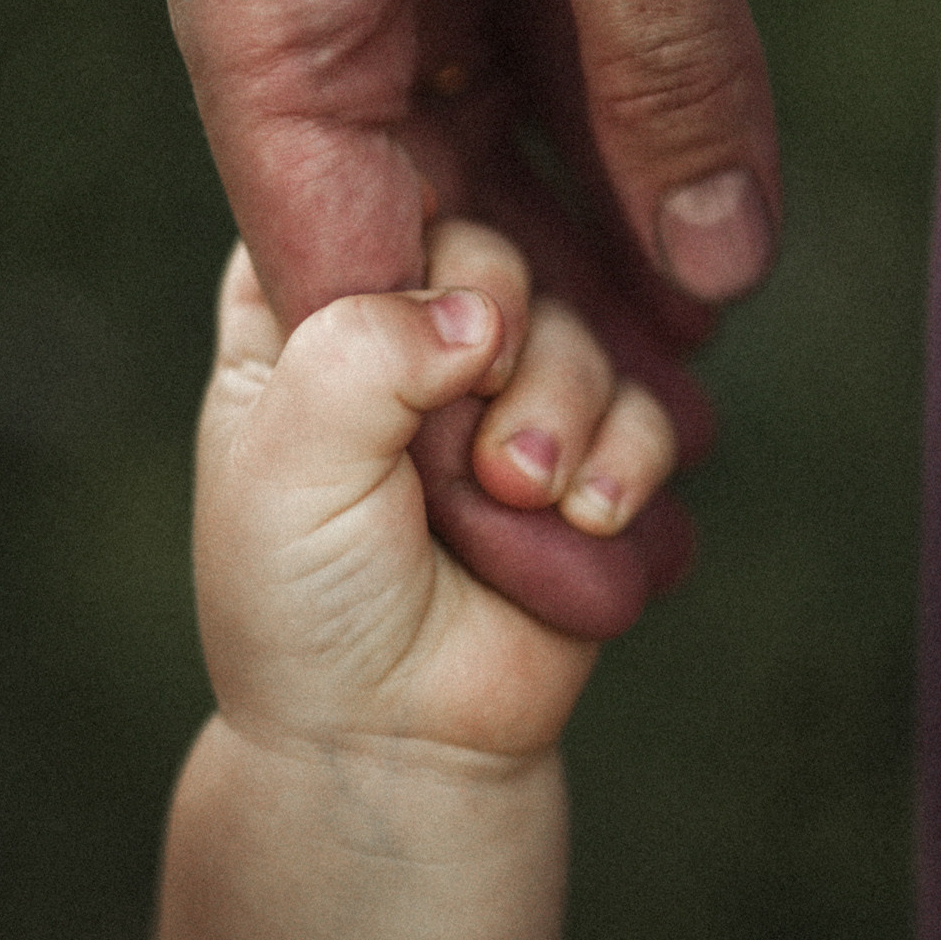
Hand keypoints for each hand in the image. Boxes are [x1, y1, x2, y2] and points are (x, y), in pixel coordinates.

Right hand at [152, 0, 786, 630]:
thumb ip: (664, 60)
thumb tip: (710, 274)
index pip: (332, 250)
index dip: (438, 401)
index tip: (545, 531)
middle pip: (413, 230)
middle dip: (527, 365)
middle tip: (647, 518)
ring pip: (494, 167)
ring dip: (589, 289)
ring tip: (687, 440)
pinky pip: (557, 82)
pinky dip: (630, 175)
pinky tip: (704, 282)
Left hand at [194, 220, 680, 757]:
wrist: (392, 741)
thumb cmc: (304, 604)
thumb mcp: (289, 463)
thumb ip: (363, 351)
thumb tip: (479, 309)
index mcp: (306, 308)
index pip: (381, 198)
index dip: (431, 254)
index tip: (441, 339)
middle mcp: (411, 333)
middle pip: (503, 254)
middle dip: (511, 351)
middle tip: (477, 453)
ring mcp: (507, 393)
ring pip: (586, 328)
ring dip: (570, 416)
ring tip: (522, 500)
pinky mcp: (589, 454)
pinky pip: (652, 409)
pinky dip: (627, 462)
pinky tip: (582, 522)